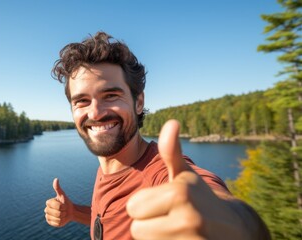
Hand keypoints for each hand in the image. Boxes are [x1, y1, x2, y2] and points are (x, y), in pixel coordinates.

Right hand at [44, 178, 74, 226]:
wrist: (70, 211)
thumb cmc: (66, 202)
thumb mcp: (62, 195)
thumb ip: (58, 188)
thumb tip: (56, 179)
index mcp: (48, 203)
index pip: (55, 206)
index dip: (61, 206)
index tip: (64, 204)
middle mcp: (46, 210)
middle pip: (56, 213)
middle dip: (63, 212)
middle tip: (64, 210)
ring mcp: (48, 217)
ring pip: (57, 219)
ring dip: (63, 217)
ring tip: (63, 214)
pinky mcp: (50, 223)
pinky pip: (57, 223)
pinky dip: (61, 222)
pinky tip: (62, 219)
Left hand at [127, 119, 244, 239]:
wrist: (234, 228)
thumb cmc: (200, 198)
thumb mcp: (185, 175)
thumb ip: (171, 152)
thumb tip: (171, 122)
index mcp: (179, 194)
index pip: (132, 207)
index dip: (144, 205)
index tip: (164, 203)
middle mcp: (186, 219)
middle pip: (136, 228)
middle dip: (148, 224)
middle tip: (169, 218)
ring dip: (155, 237)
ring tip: (175, 230)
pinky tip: (179, 239)